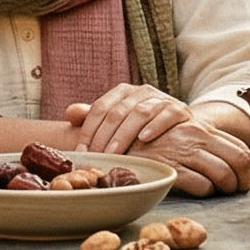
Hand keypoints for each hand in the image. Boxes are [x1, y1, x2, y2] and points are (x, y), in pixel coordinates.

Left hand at [65, 85, 191, 152]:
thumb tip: (69, 113)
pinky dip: (155, 126)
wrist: (181, 125)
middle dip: (104, 136)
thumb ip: (93, 117)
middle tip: (97, 157)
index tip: (82, 151)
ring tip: (115, 153)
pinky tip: (144, 139)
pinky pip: (167, 115)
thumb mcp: (117, 121)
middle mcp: (141, 92)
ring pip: (140, 112)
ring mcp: (161, 99)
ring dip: (125, 134)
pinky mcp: (180, 109)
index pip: (100, 107)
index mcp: (123, 92)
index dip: (89, 129)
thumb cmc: (143, 126)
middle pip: (118, 112)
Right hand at [135, 117, 249, 196]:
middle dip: (244, 181)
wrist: (115, 142)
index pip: (240, 146)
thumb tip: (230, 162)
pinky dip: (206, 192)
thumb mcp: (178, 135)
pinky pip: (202, 186)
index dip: (249, 169)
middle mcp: (196, 136)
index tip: (246, 181)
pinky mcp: (170, 168)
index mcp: (201, 128)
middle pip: (240, 160)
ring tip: (218, 192)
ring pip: (224, 174)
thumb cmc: (150, 143)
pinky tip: (198, 191)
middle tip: (238, 191)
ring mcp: (183, 152)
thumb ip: (201, 144)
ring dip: (226, 189)